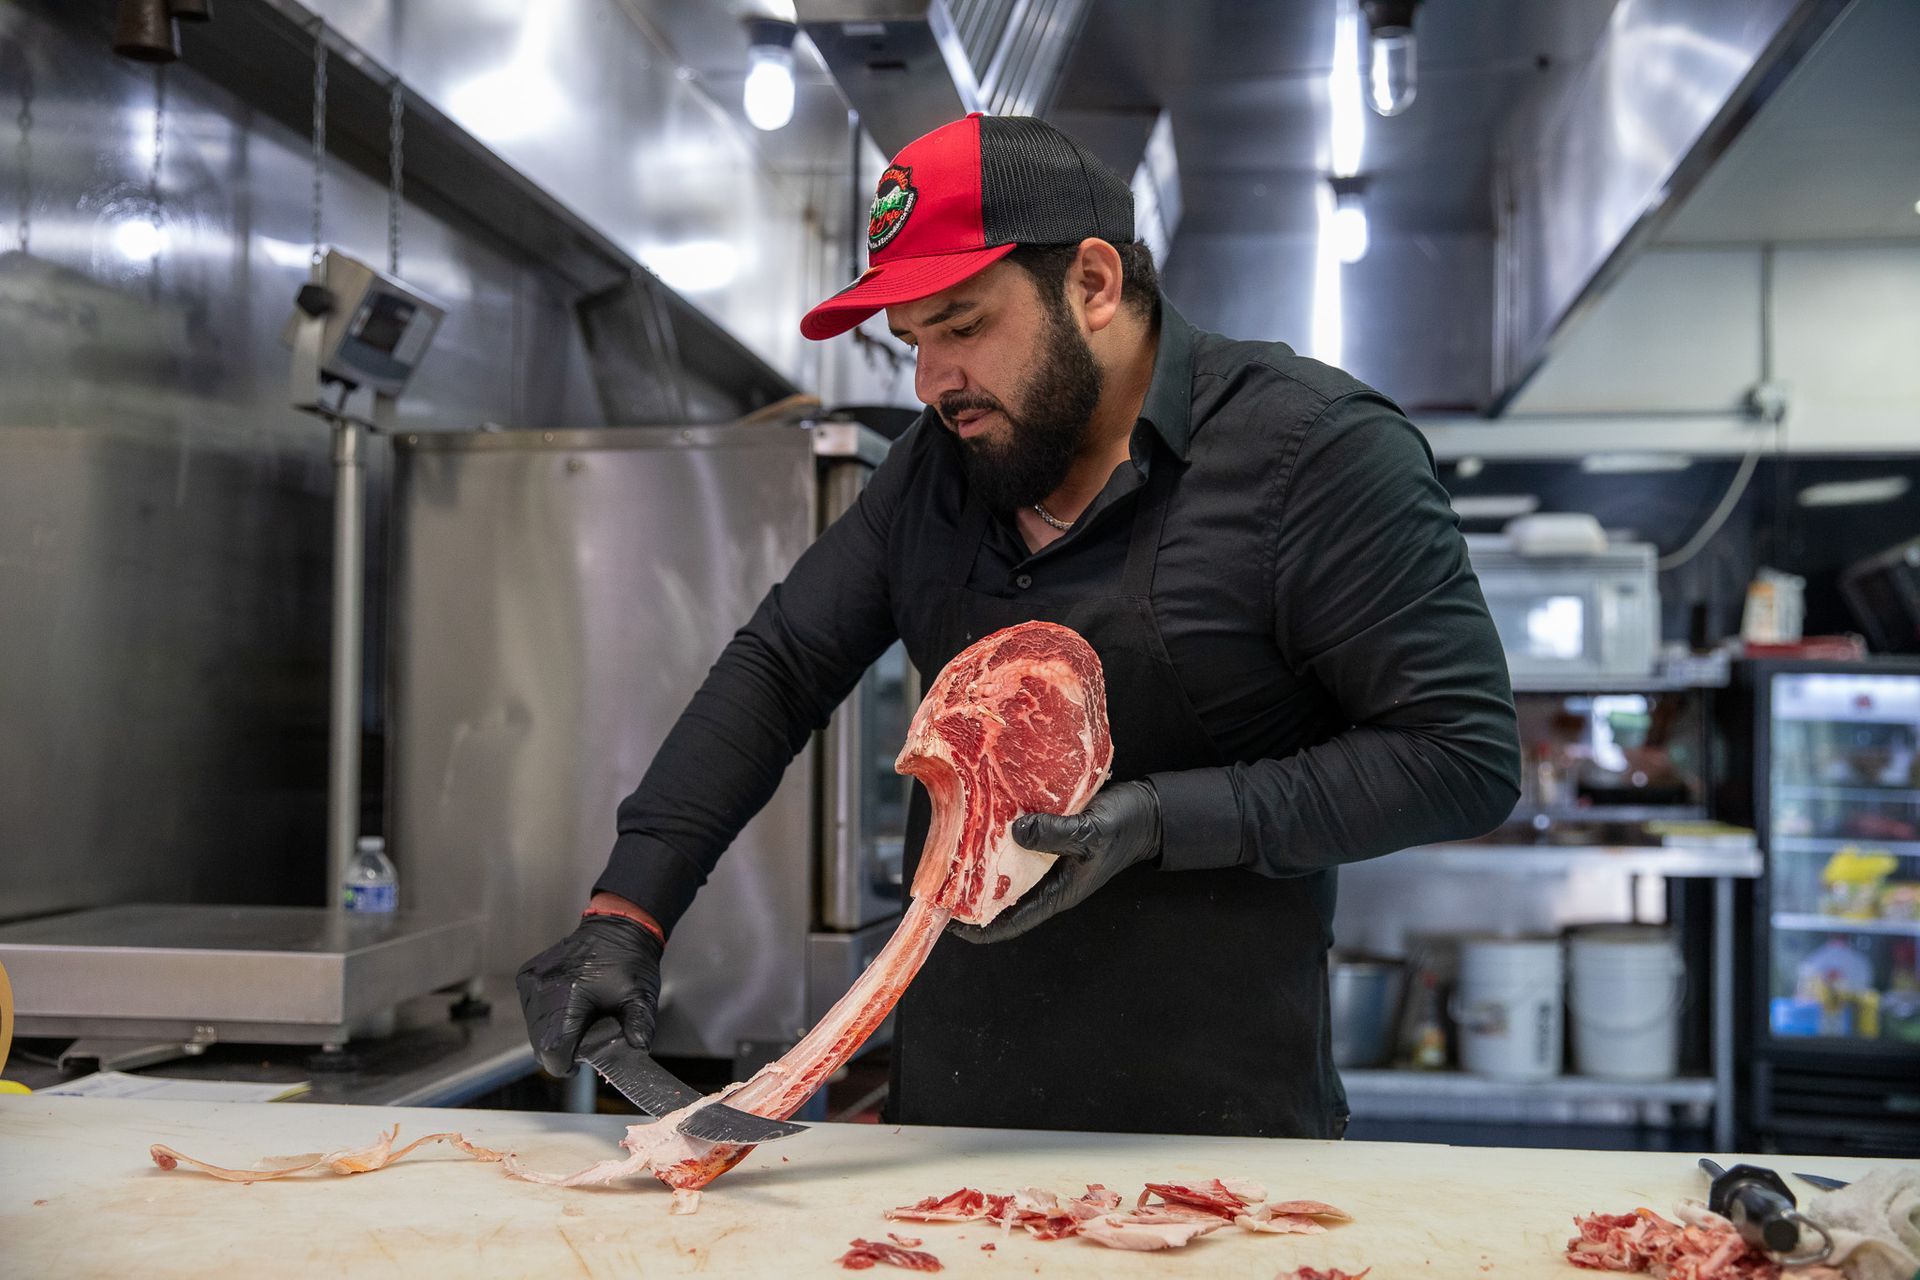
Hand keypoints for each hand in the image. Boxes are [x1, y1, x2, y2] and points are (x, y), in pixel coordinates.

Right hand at [516, 911, 664, 1077]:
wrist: (617, 927)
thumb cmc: (630, 961)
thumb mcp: (641, 996)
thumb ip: (640, 1026)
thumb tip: (638, 1049)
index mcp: (568, 993)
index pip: (552, 1048)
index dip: (566, 1064)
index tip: (580, 1064)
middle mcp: (542, 987)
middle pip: (540, 1044)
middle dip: (563, 1050)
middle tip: (586, 1038)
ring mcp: (531, 981)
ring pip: (534, 1030)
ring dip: (554, 1035)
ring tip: (579, 1021)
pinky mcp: (526, 977)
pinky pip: (531, 1013)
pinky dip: (547, 1019)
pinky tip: (568, 1008)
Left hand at [950, 780, 1161, 944]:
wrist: (1149, 811)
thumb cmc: (1124, 827)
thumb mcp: (1091, 831)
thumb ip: (1055, 833)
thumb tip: (1015, 832)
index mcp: (1057, 892)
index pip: (1010, 922)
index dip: (977, 929)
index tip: (947, 923)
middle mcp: (1047, 881)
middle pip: (1000, 898)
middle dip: (969, 895)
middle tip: (937, 882)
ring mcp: (1047, 861)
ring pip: (1004, 870)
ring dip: (979, 863)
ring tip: (950, 851)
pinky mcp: (1048, 839)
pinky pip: (1015, 844)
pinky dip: (997, 837)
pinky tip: (981, 821)